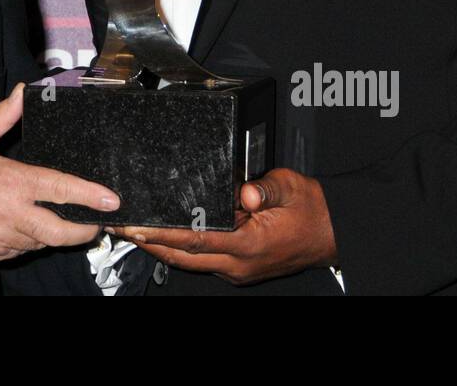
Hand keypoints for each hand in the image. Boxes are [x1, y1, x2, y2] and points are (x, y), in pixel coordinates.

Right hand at [0, 83, 120, 260]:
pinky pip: (22, 249)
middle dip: (85, 230)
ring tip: (64, 219)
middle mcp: (11, 215)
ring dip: (56, 232)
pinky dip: (31, 239)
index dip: (90, 196)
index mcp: (11, 183)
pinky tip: (30, 225)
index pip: (61, 190)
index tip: (111, 199)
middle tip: (97, 221)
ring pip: (42, 242)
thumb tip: (25, 92)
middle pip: (61, 232)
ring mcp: (2, 238)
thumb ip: (5, 115)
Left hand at [108, 168, 336, 286]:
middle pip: (184, 257)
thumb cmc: (313, 210)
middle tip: (123, 227)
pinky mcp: (240, 267)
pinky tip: (168, 236)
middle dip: (151, 244)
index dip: (163, 234)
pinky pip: (203, 260)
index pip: (196, 240)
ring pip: (190, 262)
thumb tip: (246, 190)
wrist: (333, 233)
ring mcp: (239, 269)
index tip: (137, 227)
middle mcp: (239, 263)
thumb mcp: (291, 187)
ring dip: (162, 248)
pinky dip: (182, 249)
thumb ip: (266, 187)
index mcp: (250, 244)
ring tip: (136, 230)